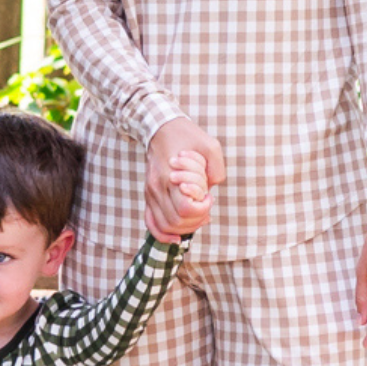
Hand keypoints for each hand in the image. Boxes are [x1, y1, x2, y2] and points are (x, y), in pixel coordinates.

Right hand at [144, 117, 224, 241]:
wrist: (161, 127)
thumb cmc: (187, 136)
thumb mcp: (211, 145)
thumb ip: (217, 169)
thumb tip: (212, 189)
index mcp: (169, 176)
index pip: (185, 209)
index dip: (202, 210)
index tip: (209, 197)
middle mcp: (156, 188)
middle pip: (176, 221)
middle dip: (196, 220)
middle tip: (206, 206)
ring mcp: (150, 193)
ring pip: (165, 226)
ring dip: (185, 228)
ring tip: (198, 216)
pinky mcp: (148, 196)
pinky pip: (151, 222)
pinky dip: (163, 234)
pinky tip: (176, 238)